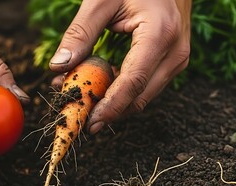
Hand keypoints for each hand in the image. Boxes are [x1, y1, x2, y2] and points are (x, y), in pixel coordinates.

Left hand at [49, 0, 190, 133]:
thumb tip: (58, 67)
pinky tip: (98, 85)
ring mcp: (177, 59)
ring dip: (112, 101)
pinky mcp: (171, 62)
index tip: (88, 123)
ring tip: (81, 95)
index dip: (110, 107)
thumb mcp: (101, 0)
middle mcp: (175, 53)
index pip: (133, 83)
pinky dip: (121, 90)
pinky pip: (145, 85)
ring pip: (142, 95)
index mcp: (160, 35)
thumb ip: (80, 33)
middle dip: (107, 110)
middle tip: (78, 113)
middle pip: (139, 97)